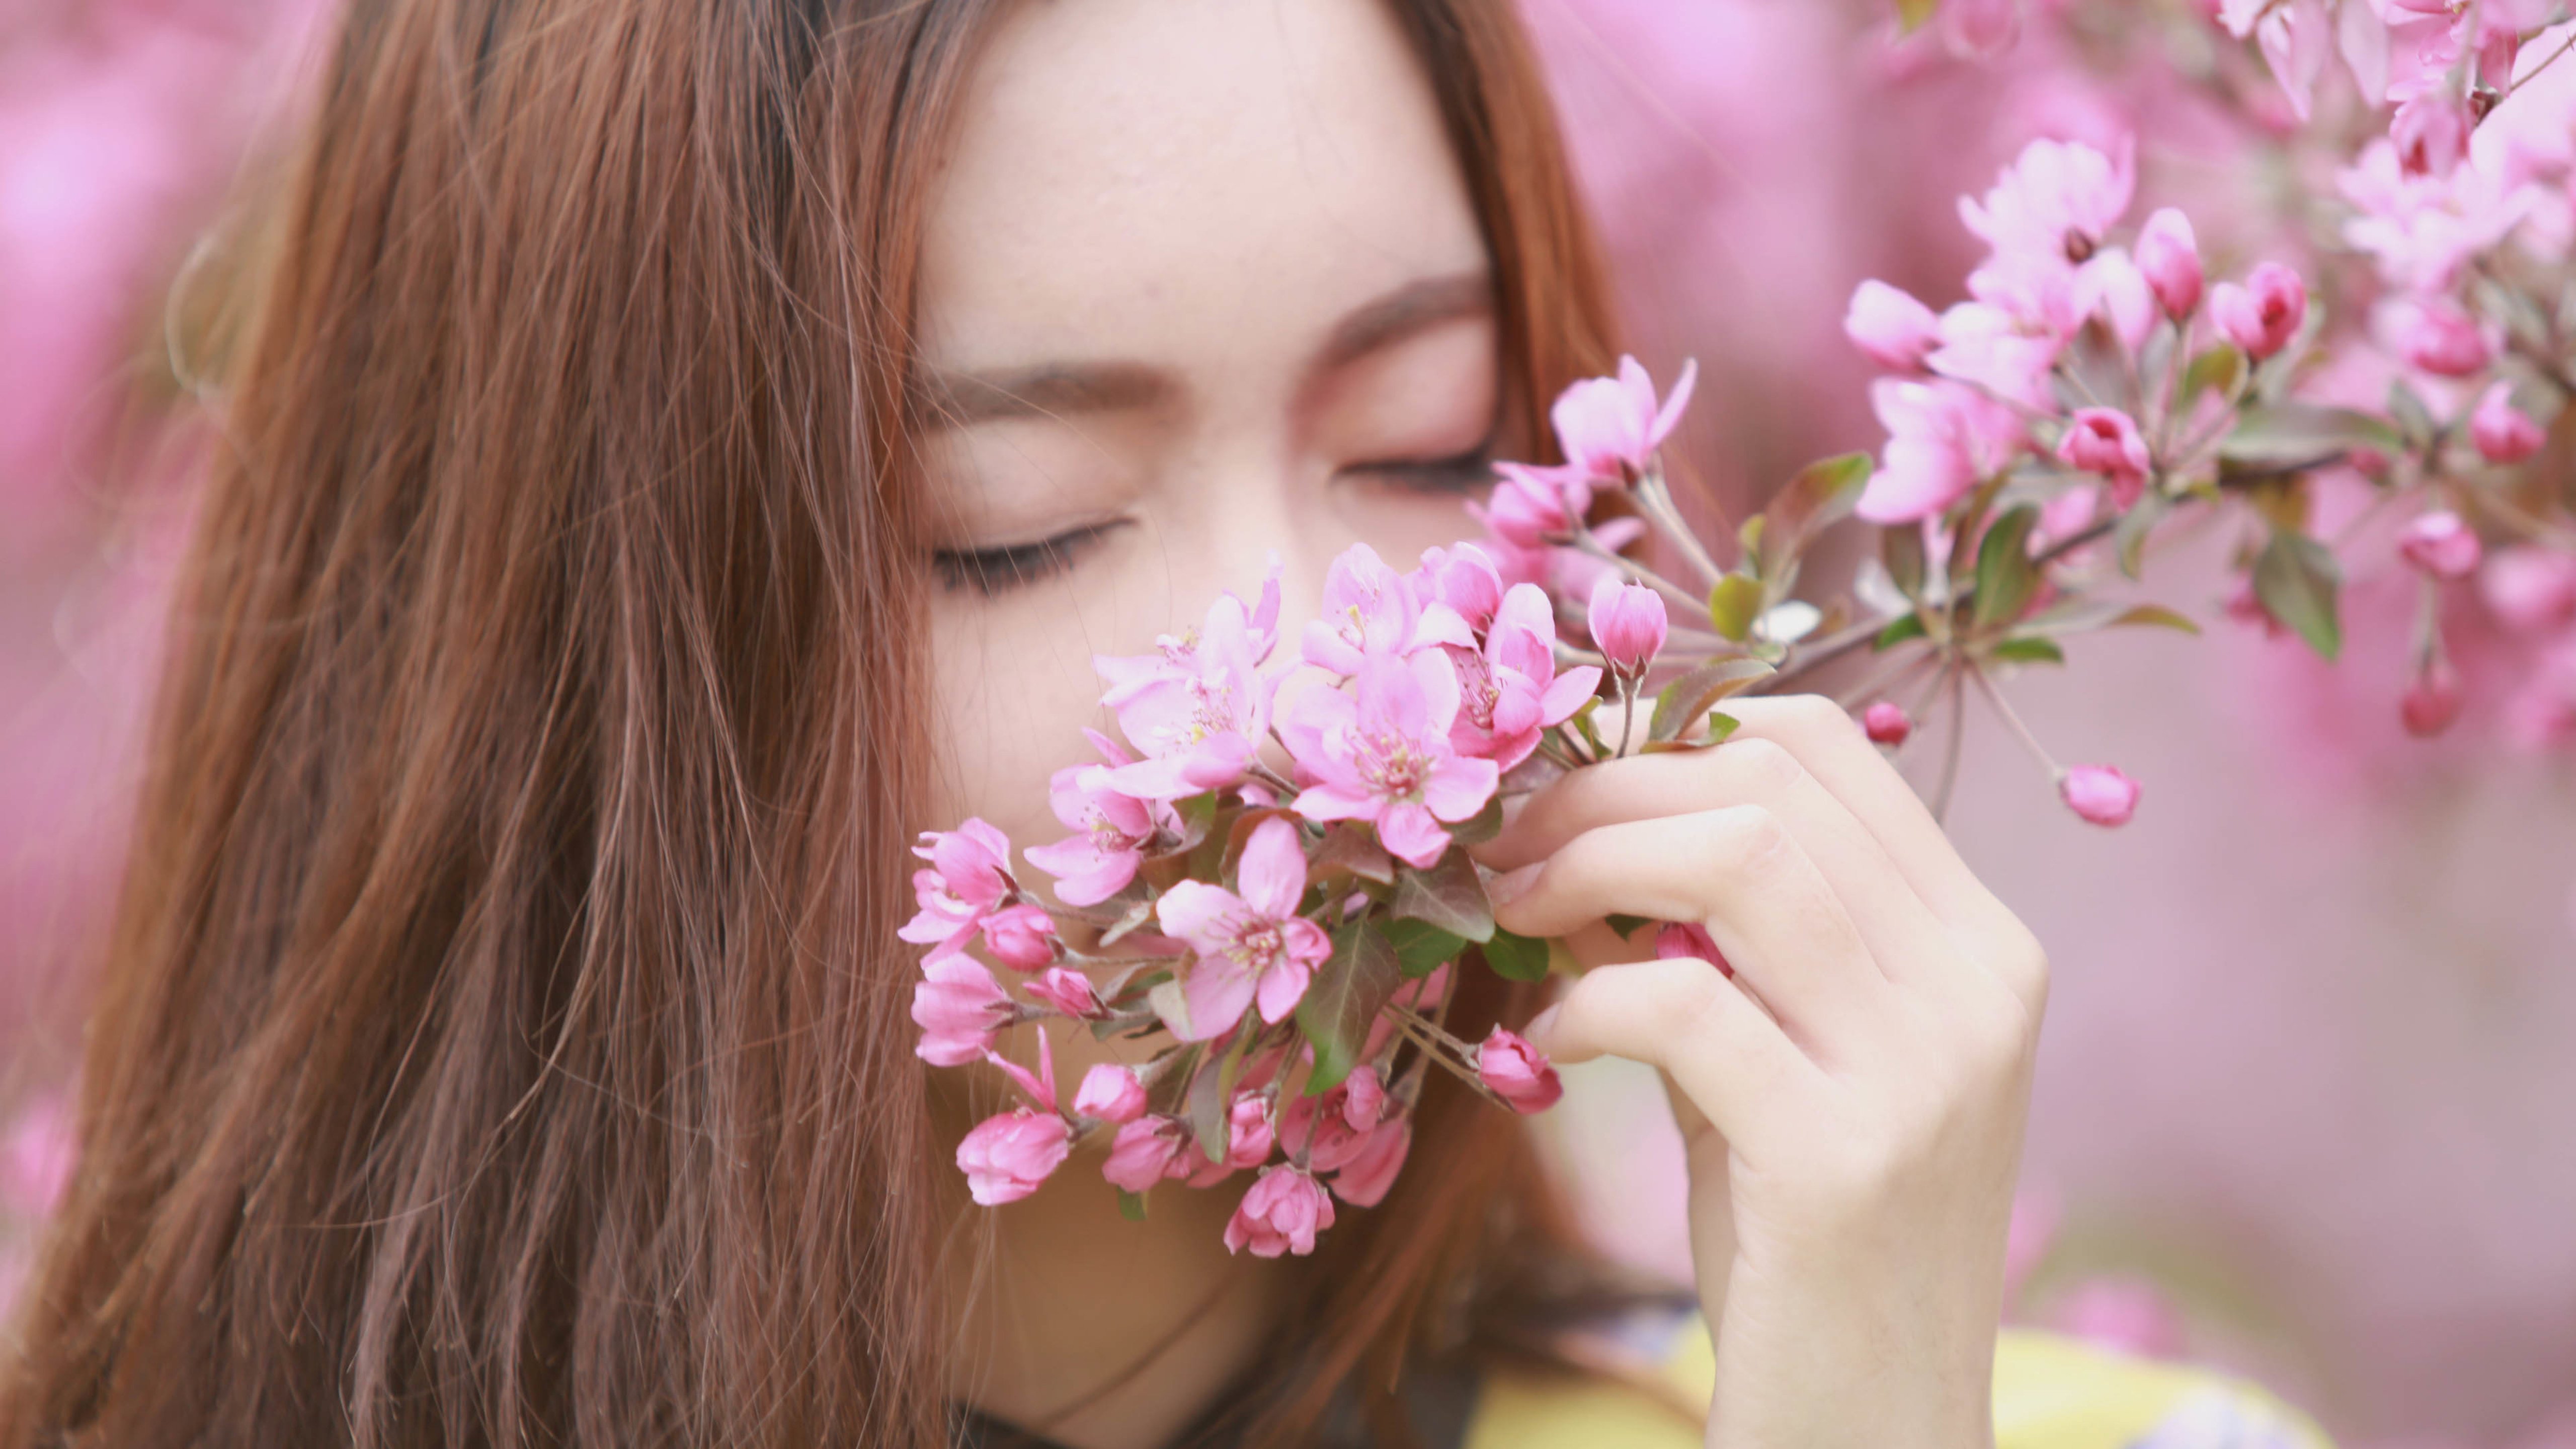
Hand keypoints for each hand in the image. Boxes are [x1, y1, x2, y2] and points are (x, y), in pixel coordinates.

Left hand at [1477, 695, 2046, 1448]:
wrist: (1876, 1427)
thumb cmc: (1816, 1246)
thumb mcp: (1784, 1066)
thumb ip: (1720, 949)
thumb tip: (1580, 836)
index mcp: (1980, 945)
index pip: (1826, 751)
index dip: (1673, 744)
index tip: (1572, 800)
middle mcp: (1976, 988)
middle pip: (1767, 789)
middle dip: (1606, 794)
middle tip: (1509, 853)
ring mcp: (1923, 1070)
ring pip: (1736, 863)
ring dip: (1586, 867)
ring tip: (1511, 916)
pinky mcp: (1844, 1159)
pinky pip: (1685, 1004)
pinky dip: (1590, 1001)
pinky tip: (1555, 1045)